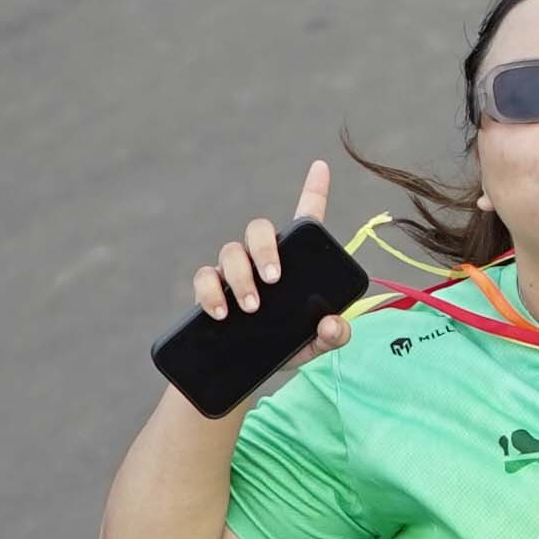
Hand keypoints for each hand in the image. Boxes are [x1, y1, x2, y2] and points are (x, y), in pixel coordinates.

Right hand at [189, 157, 349, 351]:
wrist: (250, 372)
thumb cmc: (288, 347)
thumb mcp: (315, 345)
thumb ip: (334, 335)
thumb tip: (334, 325)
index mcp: (295, 262)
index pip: (305, 219)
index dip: (313, 190)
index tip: (320, 166)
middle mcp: (262, 258)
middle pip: (260, 230)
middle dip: (265, 250)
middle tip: (273, 280)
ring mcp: (233, 272)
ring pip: (231, 251)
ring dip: (240, 277)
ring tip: (250, 307)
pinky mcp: (210, 290)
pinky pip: (204, 278)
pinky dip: (211, 293)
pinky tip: (222, 312)